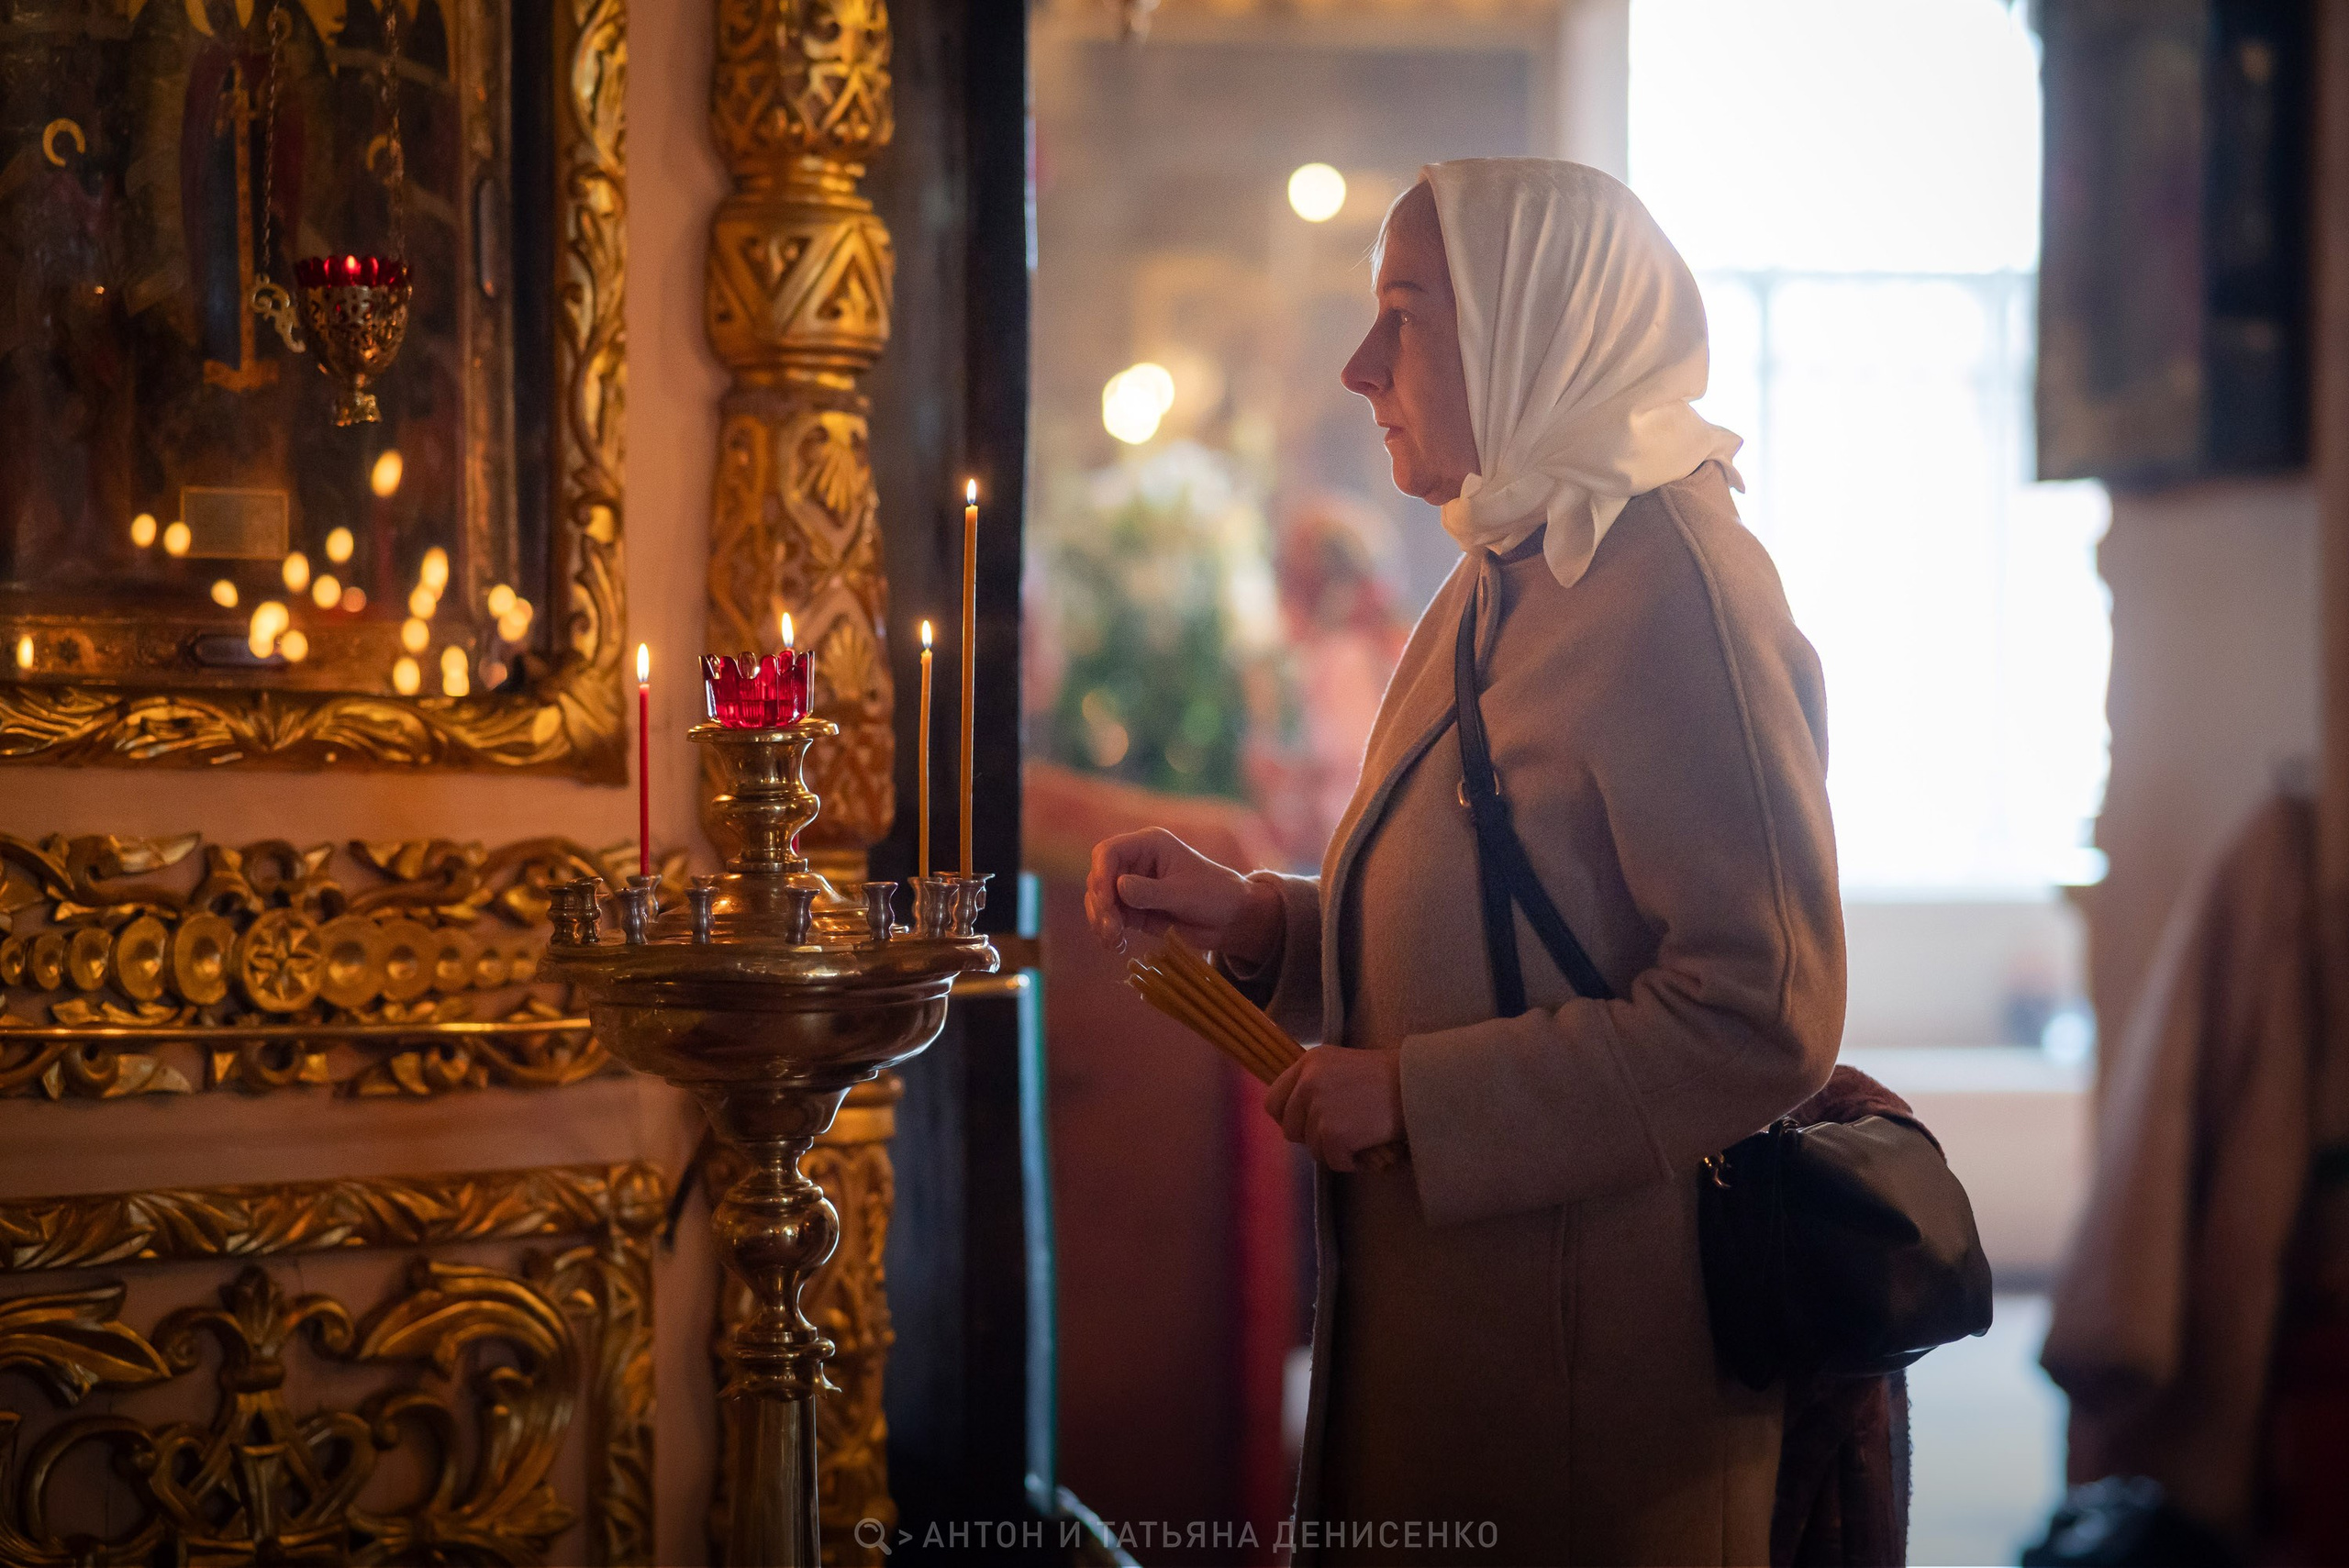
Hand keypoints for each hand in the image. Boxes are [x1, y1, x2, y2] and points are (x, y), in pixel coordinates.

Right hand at [1085, 828, 1280, 963]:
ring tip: (1114, 942)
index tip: (1105, 900)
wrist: (1230, 920)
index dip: (1100, 874)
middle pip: (1099, 877)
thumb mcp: (1184, 893)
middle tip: (1111, 930)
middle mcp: (1136, 862)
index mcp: (1149, 845)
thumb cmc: (1214, 895)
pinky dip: (1108, 931)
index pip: (1108, 852)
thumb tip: (1119, 887)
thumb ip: (1151, 892)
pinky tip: (1117, 945)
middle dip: (1101, 905)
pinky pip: (1110, 918)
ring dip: (1101, 921)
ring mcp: (1133, 886)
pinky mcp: (1134, 909)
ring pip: (1100, 900)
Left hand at [1264, 1047, 1402, 1171]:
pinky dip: (1350, 1161)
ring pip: (1312, 1148)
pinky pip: (1332, 1162)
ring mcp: (1319, 1109)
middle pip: (1289, 1128)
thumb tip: (1297, 1115)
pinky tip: (1367, 1147)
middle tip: (1338, 1134)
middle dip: (1311, 1137)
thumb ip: (1315, 1083)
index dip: (1288, 1118)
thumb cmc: (1388, 1077)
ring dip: (1334, 1150)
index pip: (1273, 1100)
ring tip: (1360, 1136)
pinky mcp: (1334, 1134)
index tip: (1306, 1124)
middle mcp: (1308, 1083)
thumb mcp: (1341, 1065)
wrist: (1419, 1085)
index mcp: (1308, 1062)